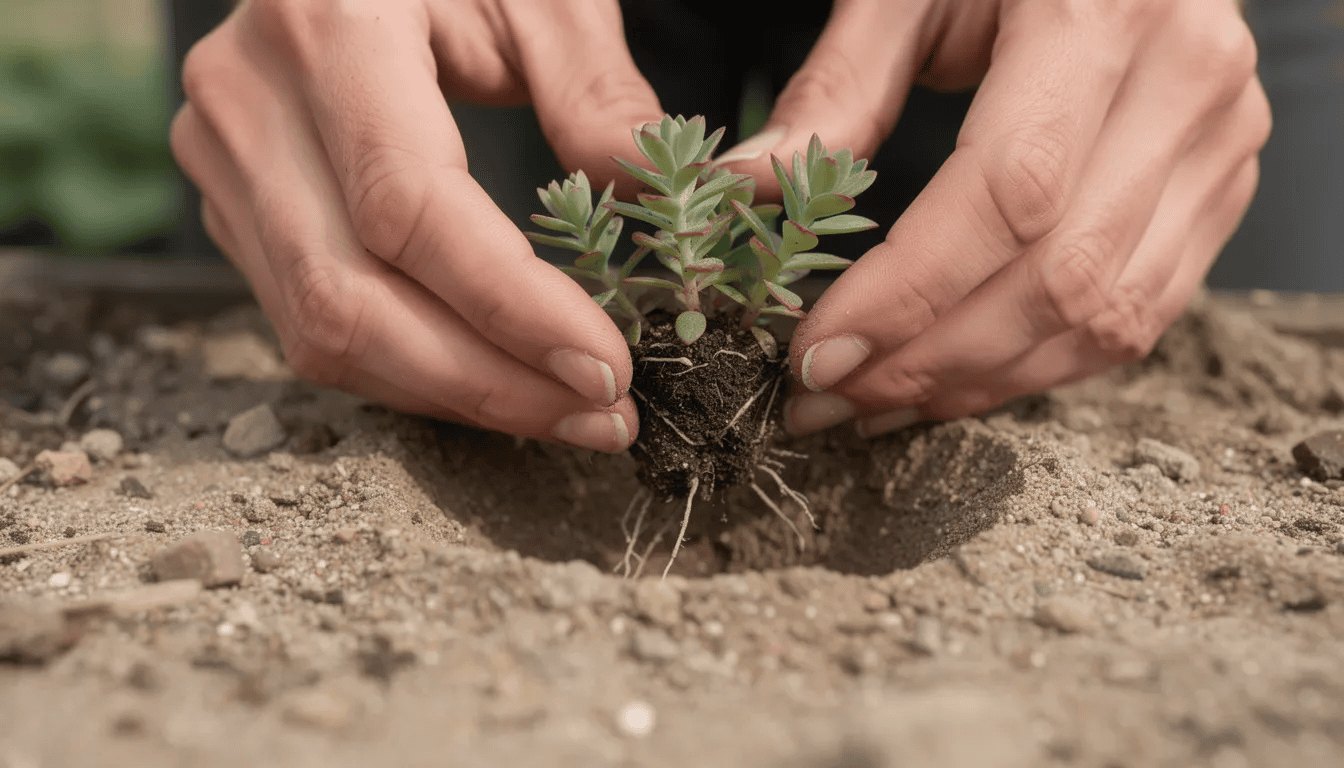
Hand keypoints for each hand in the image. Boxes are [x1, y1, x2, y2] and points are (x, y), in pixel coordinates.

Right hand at [170, 0, 665, 451]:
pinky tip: (494, 380)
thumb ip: (596, 90)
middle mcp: (249, 100)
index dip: (509, 307)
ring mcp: (226, 158)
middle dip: (487, 383)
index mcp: (328, 25)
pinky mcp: (236, 204)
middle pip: (352, 299)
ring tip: (564, 413)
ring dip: (451, 396)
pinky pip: (312, 321)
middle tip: (601, 417)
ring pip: (321, 333)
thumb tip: (651, 204)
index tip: (605, 365)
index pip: (409, 209)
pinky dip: (408, 371)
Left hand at [719, 0, 1269, 437]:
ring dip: (983, 381)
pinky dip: (1044, 363)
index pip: (1006, 195)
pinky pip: (1142, 312)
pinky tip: (959, 376)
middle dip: (931, 360)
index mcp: (1101, 9)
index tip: (819, 352)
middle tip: (831, 395)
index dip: (907, 295)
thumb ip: (837, 89)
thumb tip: (743, 191)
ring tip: (880, 402)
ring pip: (1106, 314)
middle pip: (1060, 276)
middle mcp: (1185, 80)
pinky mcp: (1223, 185)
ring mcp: (1220, 139)